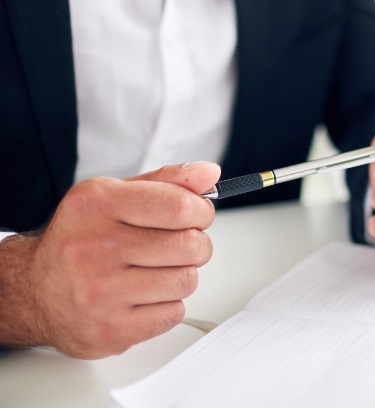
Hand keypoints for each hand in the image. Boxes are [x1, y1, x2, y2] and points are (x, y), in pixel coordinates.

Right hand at [0, 162, 219, 358]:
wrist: (34, 290)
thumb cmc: (81, 241)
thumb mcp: (115, 196)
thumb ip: (166, 182)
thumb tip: (208, 174)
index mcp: (96, 205)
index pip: (179, 206)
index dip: (201, 212)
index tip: (197, 216)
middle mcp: (94, 247)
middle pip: (190, 245)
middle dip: (196, 245)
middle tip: (177, 246)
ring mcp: (100, 292)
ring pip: (186, 281)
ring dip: (181, 276)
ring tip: (153, 272)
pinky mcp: (110, 329)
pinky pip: (173, 314)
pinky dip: (167, 306)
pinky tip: (142, 296)